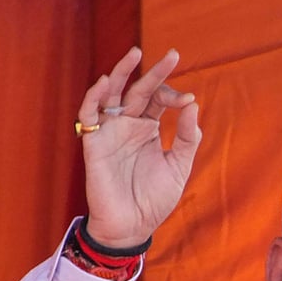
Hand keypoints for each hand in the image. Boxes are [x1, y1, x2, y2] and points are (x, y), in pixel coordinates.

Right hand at [75, 47, 202, 248]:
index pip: (158, 100)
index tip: (188, 101)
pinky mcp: (94, 143)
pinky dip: (94, 98)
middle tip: (172, 55)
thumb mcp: (179, 167)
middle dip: (154, 73)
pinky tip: (104, 83)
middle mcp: (128, 126)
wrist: (133, 226)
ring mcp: (110, 133)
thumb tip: (192, 105)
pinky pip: (89, 115)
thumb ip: (186, 137)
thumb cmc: (154, 200)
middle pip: (138, 90)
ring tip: (135, 54)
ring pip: (111, 95)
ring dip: (120, 73)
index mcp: (148, 129)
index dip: (173, 95)